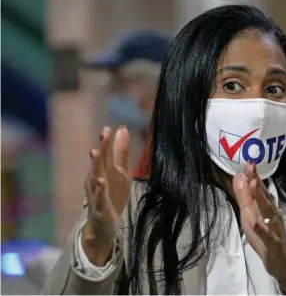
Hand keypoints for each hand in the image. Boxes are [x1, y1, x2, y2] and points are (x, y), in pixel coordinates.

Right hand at [82, 126, 131, 265]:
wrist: (103, 227)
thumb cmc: (111, 195)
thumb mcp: (120, 172)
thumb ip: (120, 152)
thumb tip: (122, 128)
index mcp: (103, 171)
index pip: (105, 154)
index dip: (106, 141)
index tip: (107, 127)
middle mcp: (96, 180)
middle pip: (99, 162)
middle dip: (101, 147)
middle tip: (103, 133)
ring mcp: (96, 194)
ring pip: (96, 177)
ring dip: (95, 164)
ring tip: (95, 151)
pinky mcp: (100, 207)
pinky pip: (100, 197)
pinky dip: (100, 189)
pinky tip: (101, 181)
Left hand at [233, 162, 285, 294]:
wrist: (283, 263)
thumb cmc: (266, 237)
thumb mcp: (251, 216)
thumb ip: (245, 197)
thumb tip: (239, 176)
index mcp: (265, 208)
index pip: (259, 190)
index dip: (253, 176)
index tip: (248, 161)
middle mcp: (271, 215)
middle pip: (263, 197)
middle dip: (257, 182)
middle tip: (251, 166)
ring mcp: (273, 229)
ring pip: (267, 212)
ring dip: (261, 198)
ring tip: (253, 184)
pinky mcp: (273, 245)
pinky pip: (268, 237)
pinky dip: (262, 230)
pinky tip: (256, 222)